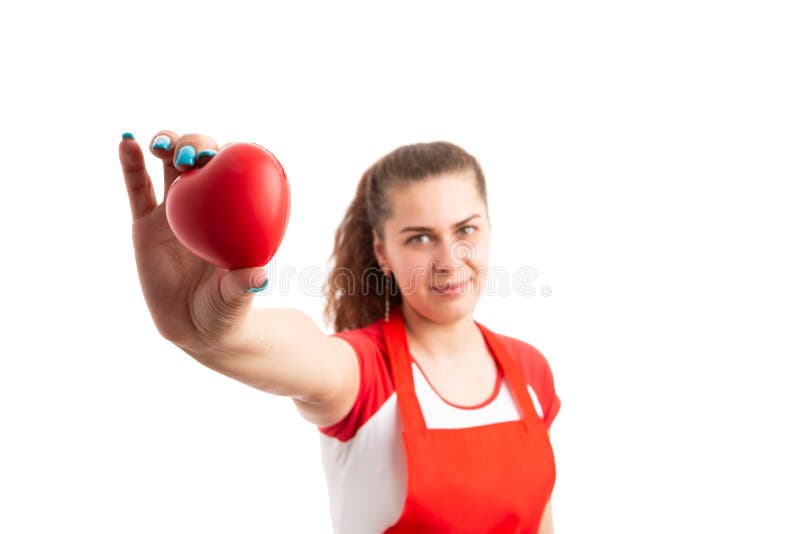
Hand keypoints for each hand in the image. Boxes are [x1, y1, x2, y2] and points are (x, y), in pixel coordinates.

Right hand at [118, 131, 267, 352]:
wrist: (195, 327)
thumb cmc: (226, 309)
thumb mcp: (235, 297)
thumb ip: (243, 285)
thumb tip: (260, 277)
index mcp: (233, 212)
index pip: (234, 172)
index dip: (228, 156)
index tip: (220, 157)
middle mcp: (205, 204)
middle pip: (200, 159)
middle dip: (196, 145)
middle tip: (192, 157)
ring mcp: (174, 211)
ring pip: (168, 166)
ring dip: (166, 143)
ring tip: (160, 144)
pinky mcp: (145, 224)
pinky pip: (138, 189)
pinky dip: (131, 164)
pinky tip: (126, 143)